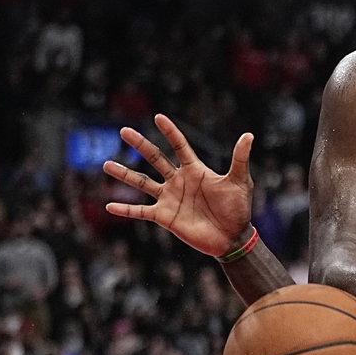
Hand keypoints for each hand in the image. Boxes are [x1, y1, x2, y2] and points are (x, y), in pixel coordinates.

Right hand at [103, 114, 253, 257]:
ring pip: (142, 183)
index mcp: (195, 170)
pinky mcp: (164, 216)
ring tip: (106, 164)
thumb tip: (249, 135)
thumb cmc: (238, 209)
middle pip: (155, 159)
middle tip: (123, 131)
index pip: (179, 146)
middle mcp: (178, 181)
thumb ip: (240, 159)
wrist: (233, 237)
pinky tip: (109, 205)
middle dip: (140, 145)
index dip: (170, 132)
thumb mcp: (240, 181)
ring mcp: (169, 198)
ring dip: (125, 174)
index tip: (158, 117)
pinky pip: (141, 211)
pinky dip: (126, 209)